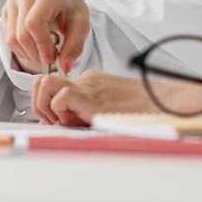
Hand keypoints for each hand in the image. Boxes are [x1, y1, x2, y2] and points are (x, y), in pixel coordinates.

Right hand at [1, 0, 88, 74]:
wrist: (62, 1)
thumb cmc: (70, 12)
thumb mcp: (81, 26)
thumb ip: (74, 46)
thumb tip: (64, 66)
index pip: (34, 22)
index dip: (41, 44)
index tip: (51, 59)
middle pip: (21, 34)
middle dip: (35, 53)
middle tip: (48, 60)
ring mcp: (13, 0)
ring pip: (12, 38)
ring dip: (27, 53)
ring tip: (42, 53)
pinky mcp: (6, 9)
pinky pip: (7, 37)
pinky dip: (20, 49)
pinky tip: (33, 46)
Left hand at [32, 71, 155, 125]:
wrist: (162, 101)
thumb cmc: (141, 108)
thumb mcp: (108, 107)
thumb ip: (85, 111)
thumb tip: (61, 122)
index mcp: (89, 82)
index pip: (53, 84)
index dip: (46, 102)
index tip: (53, 118)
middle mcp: (85, 82)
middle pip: (43, 80)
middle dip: (39, 102)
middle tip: (51, 119)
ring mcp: (88, 88)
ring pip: (45, 83)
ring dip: (44, 104)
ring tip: (58, 119)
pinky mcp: (92, 99)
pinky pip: (62, 96)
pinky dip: (59, 110)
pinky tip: (72, 120)